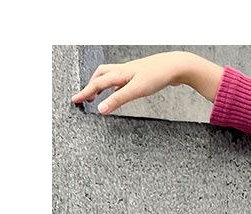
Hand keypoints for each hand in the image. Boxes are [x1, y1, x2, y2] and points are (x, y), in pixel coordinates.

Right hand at [71, 51, 221, 114]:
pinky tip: (119, 93)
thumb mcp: (136, 90)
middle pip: (100, 76)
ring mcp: (131, 73)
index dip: (85, 92)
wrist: (176, 66)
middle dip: (91, 86)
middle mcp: (123, 71)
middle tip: (85, 98)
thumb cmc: (158, 75)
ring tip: (98, 95)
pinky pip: (121, 81)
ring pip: (110, 77)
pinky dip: (115, 87)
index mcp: (119, 74)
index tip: (75, 100)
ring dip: (102, 85)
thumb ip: (118, 100)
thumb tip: (101, 110)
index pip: (97, 84)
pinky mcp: (140, 76)